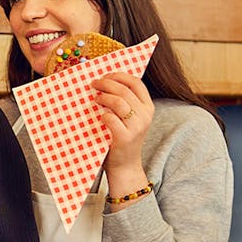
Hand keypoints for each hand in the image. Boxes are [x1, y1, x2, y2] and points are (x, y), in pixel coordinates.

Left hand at [94, 72, 152, 192]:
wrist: (125, 165)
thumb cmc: (122, 138)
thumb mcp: (130, 118)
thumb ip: (124, 102)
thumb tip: (105, 81)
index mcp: (148, 107)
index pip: (136, 82)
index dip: (119, 76)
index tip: (105, 75)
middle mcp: (145, 116)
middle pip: (124, 90)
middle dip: (106, 83)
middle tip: (93, 84)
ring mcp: (137, 127)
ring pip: (117, 102)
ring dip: (102, 97)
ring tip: (94, 100)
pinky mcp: (125, 138)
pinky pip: (110, 118)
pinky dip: (102, 114)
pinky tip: (99, 116)